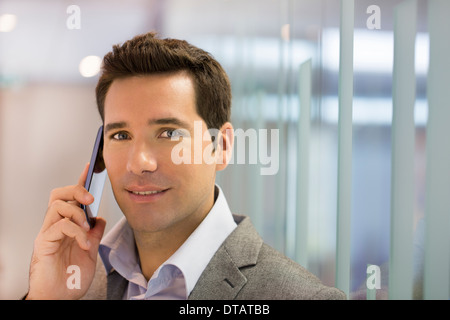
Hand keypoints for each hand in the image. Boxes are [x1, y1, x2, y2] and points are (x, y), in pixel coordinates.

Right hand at [26, 164, 106, 299]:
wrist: (61, 298)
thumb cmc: (71, 278)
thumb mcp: (90, 252)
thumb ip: (94, 234)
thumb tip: (100, 218)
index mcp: (67, 226)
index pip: (71, 198)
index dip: (80, 181)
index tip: (90, 167)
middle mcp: (55, 226)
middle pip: (59, 194)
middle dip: (76, 189)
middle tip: (90, 198)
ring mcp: (48, 234)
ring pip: (57, 205)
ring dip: (77, 212)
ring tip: (86, 227)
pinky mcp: (44, 243)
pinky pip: (59, 226)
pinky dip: (76, 232)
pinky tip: (84, 243)